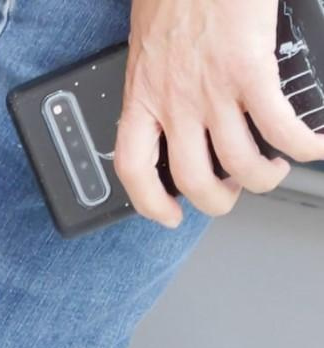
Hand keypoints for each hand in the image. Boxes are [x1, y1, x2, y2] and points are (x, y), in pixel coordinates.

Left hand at [115, 0, 323, 227]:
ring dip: (264, 177)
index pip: (132, 167)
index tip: (168, 214)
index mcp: (143, 95)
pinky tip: (313, 145)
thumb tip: (172, 98)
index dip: (150, 202)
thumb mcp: (149, 44)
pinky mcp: (249, 70)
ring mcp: (211, 90)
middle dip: (218, 199)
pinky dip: (303, 144)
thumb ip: (158, 78)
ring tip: (275, 168)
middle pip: (192, 178)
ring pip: (240, 162)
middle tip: (232, 192)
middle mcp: (174, 101)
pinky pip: (279, 126)